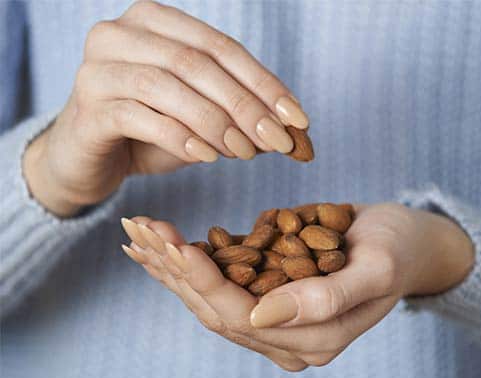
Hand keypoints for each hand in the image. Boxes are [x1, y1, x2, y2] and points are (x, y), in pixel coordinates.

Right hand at [23, 0, 307, 216]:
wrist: (87, 156)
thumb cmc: (147, 131)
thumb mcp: (199, 120)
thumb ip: (239, 119)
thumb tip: (292, 134)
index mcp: (154, 21)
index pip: (221, 47)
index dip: (265, 83)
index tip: (298, 120)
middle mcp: (121, 33)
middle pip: (198, 63)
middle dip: (246, 106)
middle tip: (278, 142)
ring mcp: (98, 67)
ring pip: (170, 86)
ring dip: (216, 123)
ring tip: (244, 153)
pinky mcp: (88, 107)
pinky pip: (142, 117)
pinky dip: (180, 138)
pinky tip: (206, 156)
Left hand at [119, 203, 473, 370]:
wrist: (405, 241)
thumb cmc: (398, 251)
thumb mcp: (375, 270)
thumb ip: (327, 300)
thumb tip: (260, 317)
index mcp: (312, 340)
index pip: (240, 316)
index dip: (205, 281)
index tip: (174, 244)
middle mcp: (285, 335)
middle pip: (214, 307)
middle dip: (175, 269)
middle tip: (140, 230)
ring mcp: (274, 314)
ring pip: (209, 294)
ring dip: (171, 264)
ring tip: (139, 232)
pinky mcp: (268, 289)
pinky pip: (221, 277)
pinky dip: (188, 259)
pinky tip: (161, 241)